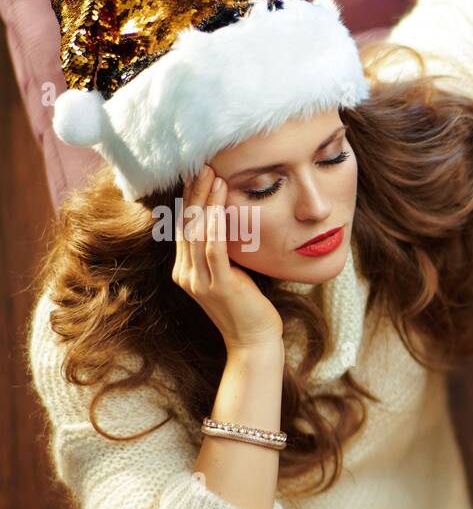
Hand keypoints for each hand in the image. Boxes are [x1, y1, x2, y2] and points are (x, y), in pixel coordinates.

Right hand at [173, 164, 283, 351]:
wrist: (254, 341)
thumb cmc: (248, 307)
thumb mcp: (231, 274)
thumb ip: (223, 253)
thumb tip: (228, 223)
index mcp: (186, 271)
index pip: (184, 228)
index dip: (189, 200)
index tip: (196, 175)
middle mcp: (187, 275)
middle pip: (187, 226)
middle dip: (195, 194)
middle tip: (202, 166)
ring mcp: (200, 282)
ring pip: (198, 234)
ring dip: (206, 203)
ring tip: (214, 178)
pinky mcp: (218, 287)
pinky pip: (214, 251)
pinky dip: (215, 227)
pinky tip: (218, 208)